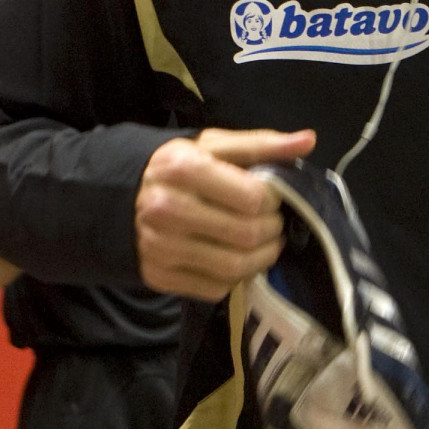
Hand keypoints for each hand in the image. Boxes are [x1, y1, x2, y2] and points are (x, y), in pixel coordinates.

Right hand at [135, 126, 315, 300]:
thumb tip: (309, 139)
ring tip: (264, 244)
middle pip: (247, 235)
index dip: (272, 201)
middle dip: (272, 231)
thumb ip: (262, 144)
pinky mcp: (158, 276)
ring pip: (235, 268)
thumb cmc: (177, 168)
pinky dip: (235, 278)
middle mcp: (167, 209)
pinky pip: (215, 289)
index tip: (270, 198)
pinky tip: (235, 259)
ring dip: (261, 259)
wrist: (119, 198)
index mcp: (183, 169)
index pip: (253, 198)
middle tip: (272, 224)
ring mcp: (160, 247)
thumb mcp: (213, 147)